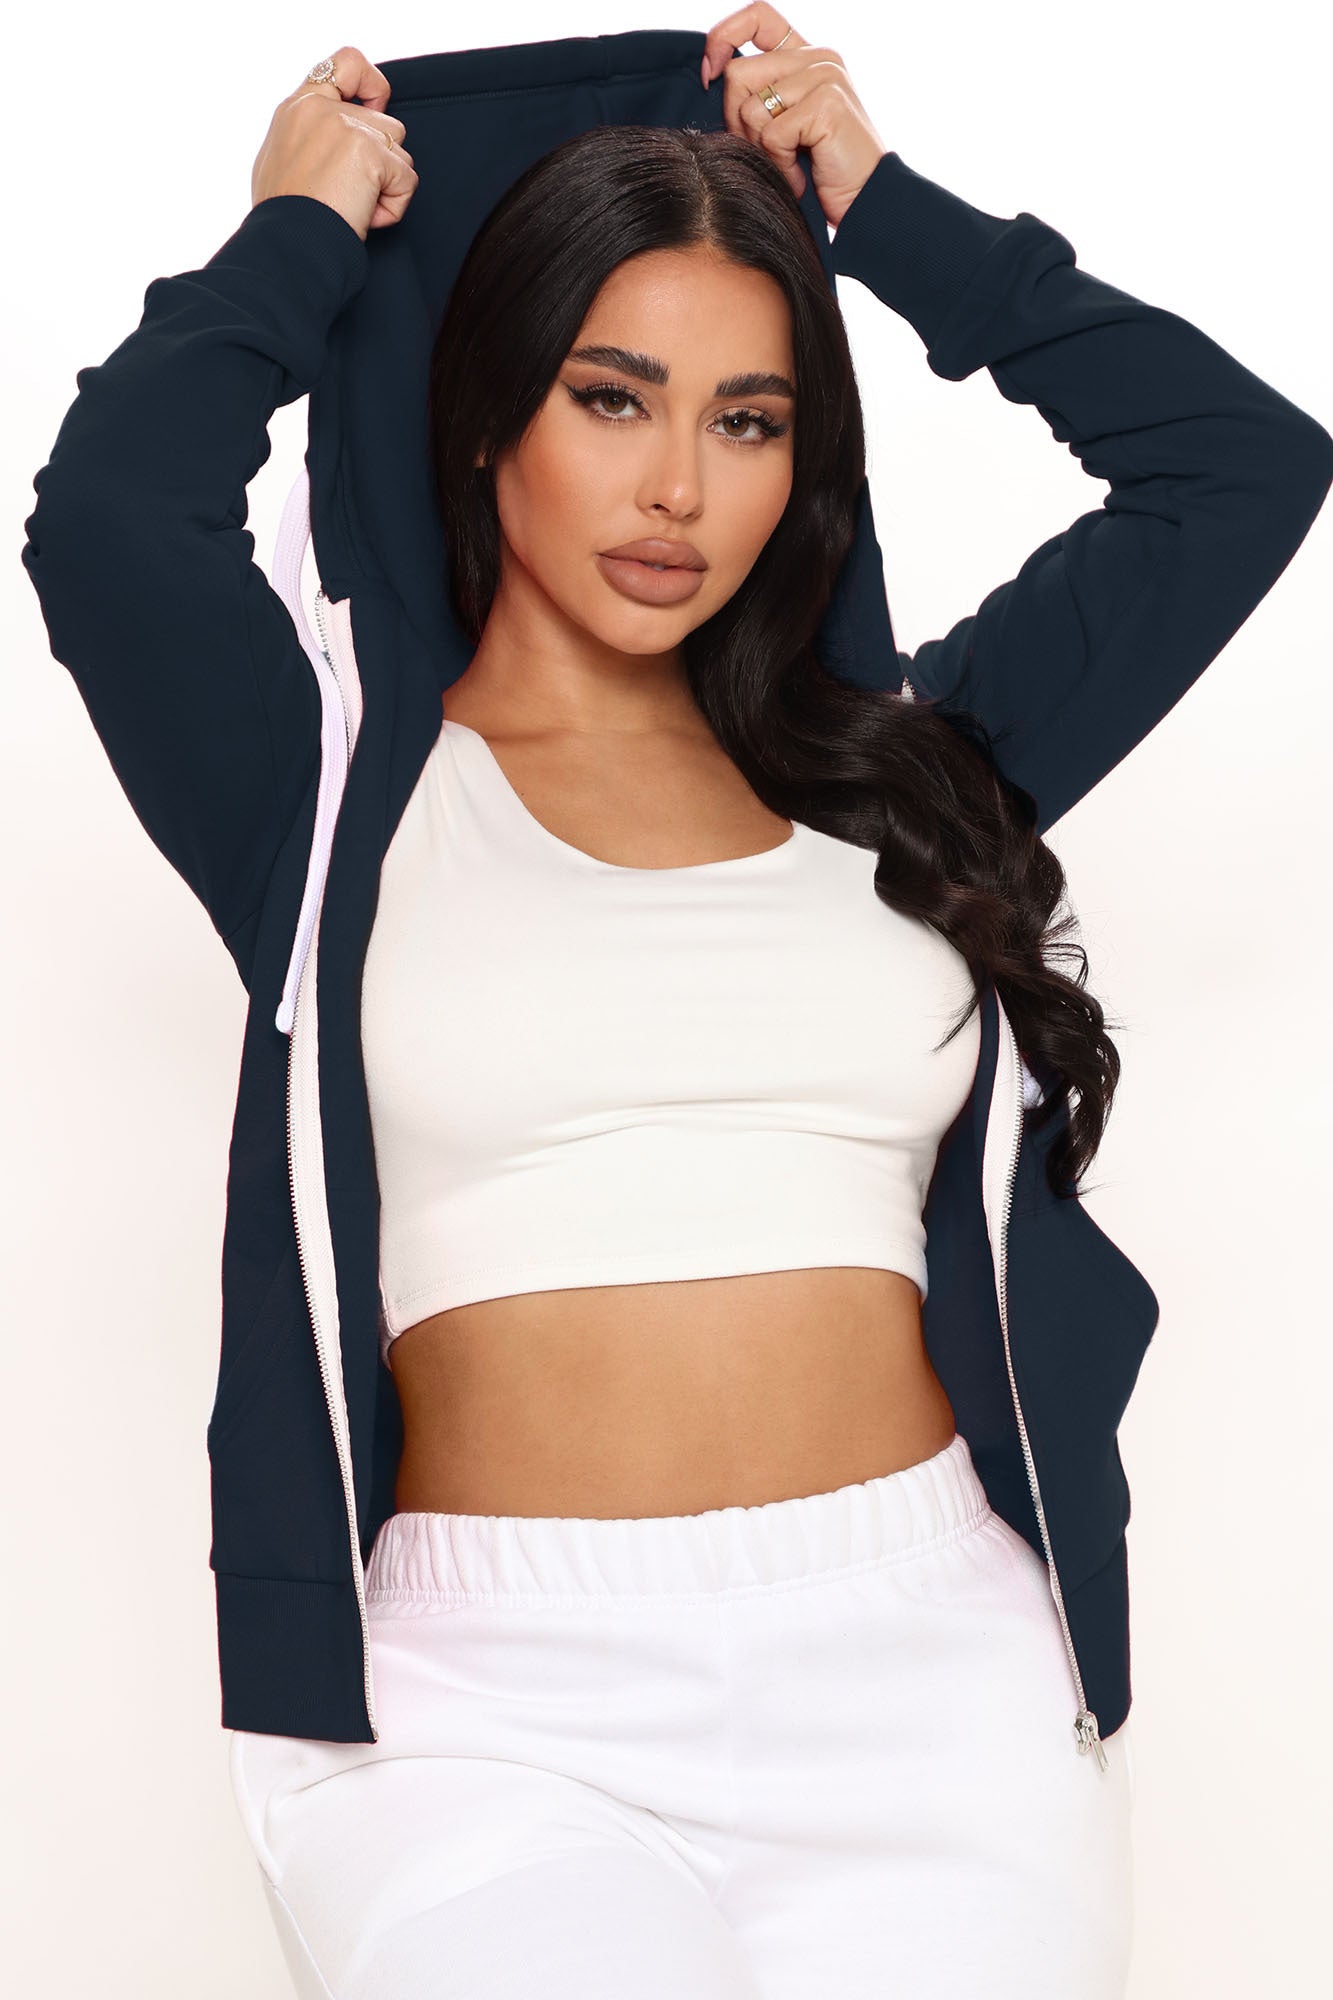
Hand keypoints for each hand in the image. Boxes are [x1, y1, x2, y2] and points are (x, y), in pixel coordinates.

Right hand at [251, 45, 419, 241]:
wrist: (287, 245)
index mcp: (298, 108)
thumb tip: (330, 145)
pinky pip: (406, 180)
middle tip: (351, 193)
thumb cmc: (282, 219)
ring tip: (354, 207)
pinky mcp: (369, 153)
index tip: (377, 107)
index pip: (346, 63)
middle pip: (387, 123)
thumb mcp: (280, 161)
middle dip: (381, 162)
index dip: (373, 82)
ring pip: (400, 152)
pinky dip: (393, 207)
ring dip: (387, 185)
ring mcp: (347, 127)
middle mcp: (322, 109)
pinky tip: (365, 217)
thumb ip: (308, 138)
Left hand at [701, 6, 886, 228]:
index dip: (723, 37)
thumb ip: (759, 93)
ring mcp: (824, 77)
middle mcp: (817, 58)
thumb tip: (712, 77)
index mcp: (806, 55)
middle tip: (768, 152)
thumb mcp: (785, 123)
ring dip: (760, 149)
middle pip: (738, 73)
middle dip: (738, 123)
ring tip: (789, 164)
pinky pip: (771, 136)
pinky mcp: (825, 104)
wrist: (866, 201)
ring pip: (750, 107)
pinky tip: (800, 177)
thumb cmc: (821, 171)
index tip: (709, 75)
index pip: (757, 18)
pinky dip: (780, 166)